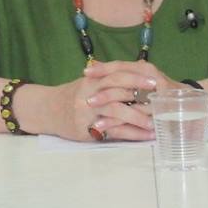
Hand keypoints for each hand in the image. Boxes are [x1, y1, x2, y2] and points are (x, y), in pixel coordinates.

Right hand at [41, 60, 160, 141]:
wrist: (46, 110)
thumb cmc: (71, 95)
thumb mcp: (88, 82)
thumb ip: (110, 77)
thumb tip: (139, 70)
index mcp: (92, 80)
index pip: (117, 73)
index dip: (136, 76)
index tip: (154, 79)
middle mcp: (89, 93)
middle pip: (118, 90)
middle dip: (141, 95)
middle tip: (160, 100)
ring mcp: (87, 111)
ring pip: (117, 111)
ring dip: (139, 118)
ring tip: (157, 123)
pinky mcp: (88, 129)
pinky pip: (114, 131)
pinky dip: (132, 134)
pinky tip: (146, 136)